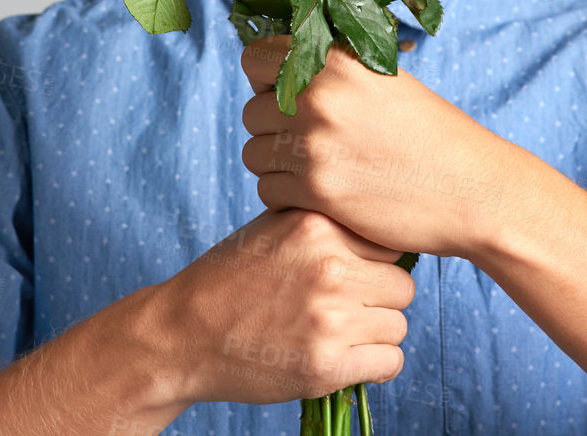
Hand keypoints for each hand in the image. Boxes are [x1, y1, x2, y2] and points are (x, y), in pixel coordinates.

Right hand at [159, 208, 413, 405]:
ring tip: (341, 333)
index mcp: (317, 226)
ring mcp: (329, 318)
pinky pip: (390, 362)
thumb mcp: (274, 226)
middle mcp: (328, 267)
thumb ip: (325, 221)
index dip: (376, 262)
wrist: (183, 333)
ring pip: (398, 325)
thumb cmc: (230, 279)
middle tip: (350, 308)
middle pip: (402, 285)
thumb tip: (382, 225)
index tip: (361, 275)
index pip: (390, 241)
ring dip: (377, 333)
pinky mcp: (325, 365)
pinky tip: (348, 358)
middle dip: (381, 299)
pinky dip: (375, 366)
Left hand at [240, 36, 516, 258]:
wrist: (473, 190)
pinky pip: (267, 190)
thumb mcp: (385, 80)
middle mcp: (320, 96)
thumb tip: (281, 65)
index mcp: (336, 60)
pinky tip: (324, 193)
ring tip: (319, 168)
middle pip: (251, 110)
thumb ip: (333, 70)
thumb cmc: (433, 136)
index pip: (255, 58)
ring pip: (254, 152)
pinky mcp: (317, 190)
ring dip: (277, 164)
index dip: (267, 79)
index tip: (289, 97)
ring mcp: (315, 144)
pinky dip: (287, 196)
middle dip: (273, 127)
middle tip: (313, 141)